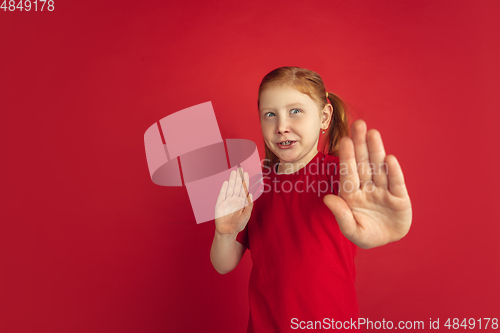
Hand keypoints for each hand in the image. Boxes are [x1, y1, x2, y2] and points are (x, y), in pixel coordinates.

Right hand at [215, 167, 252, 235]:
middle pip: (236, 186)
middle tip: (240, 169)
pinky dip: (224, 188)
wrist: (227, 232)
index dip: (245, 181)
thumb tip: (250, 194)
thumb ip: (249, 205)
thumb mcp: (246, 215)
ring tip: (234, 172)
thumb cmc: (238, 224)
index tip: (246, 173)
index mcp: (241, 201)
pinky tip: (226, 183)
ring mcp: (227, 201)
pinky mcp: (219, 204)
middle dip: (238, 178)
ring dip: (232, 181)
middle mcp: (234, 199)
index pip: (243, 189)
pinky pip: (222, 194)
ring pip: (230, 188)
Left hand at [323, 120, 411, 248]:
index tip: (344, 140)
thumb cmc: (366, 234)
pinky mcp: (400, 198)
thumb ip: (341, 215)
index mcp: (351, 194)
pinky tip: (389, 159)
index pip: (348, 173)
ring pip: (379, 168)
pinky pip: (395, 183)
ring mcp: (383, 191)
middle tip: (359, 124)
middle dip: (361, 144)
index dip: (347, 157)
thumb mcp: (352, 231)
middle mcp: (367, 188)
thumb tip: (328, 198)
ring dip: (376, 151)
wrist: (388, 241)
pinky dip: (393, 172)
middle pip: (363, 163)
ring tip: (373, 133)